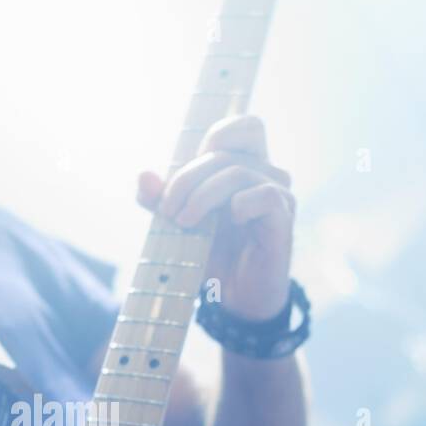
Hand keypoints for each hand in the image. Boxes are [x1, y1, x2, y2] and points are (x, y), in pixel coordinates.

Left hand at [136, 114, 295, 321]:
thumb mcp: (178, 224)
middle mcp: (266, 174)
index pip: (245, 126)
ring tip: (185, 222)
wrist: (235, 299)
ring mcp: (278, 195)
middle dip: (186, 178)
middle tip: (168, 210)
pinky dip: (239, 205)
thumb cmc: (213, 255)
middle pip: (225, 152)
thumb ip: (160, 200)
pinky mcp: (283, 220)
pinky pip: (264, 196)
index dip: (216, 135)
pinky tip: (230, 222)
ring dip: (202, 195)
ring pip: (238, 172)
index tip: (184, 175)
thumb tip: (143, 176)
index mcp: (245, 166)